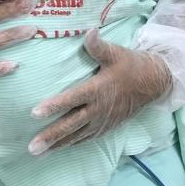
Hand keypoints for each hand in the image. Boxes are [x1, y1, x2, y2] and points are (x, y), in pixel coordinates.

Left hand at [28, 29, 171, 154]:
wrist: (153, 83)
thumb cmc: (130, 65)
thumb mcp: (116, 52)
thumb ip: (98, 45)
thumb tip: (89, 31)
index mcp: (97, 90)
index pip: (72, 99)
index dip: (54, 106)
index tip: (34, 113)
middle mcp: (98, 109)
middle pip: (70, 124)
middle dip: (51, 136)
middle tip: (31, 147)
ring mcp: (102, 121)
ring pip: (76, 136)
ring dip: (57, 144)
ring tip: (38, 154)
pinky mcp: (107, 127)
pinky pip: (86, 138)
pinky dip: (71, 144)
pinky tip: (58, 149)